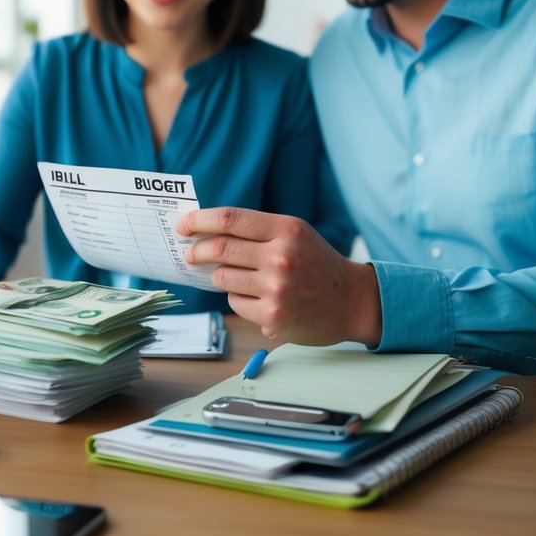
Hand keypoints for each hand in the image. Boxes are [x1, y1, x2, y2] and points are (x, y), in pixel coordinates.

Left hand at [178, 207, 380, 346]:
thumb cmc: (317, 263)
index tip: (183, 224)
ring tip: (239, 277)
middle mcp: (281, 257)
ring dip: (220, 277)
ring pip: (222, 279)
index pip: (230, 219)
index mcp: (287, 230)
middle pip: (219, 249)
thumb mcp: (295, 234)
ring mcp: (277, 289)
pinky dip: (239, 298)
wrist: (353, 301)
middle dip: (197, 250)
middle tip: (190, 253)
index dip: (199, 220)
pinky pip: (235, 303)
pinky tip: (259, 298)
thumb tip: (205, 232)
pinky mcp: (273, 316)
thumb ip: (257, 231)